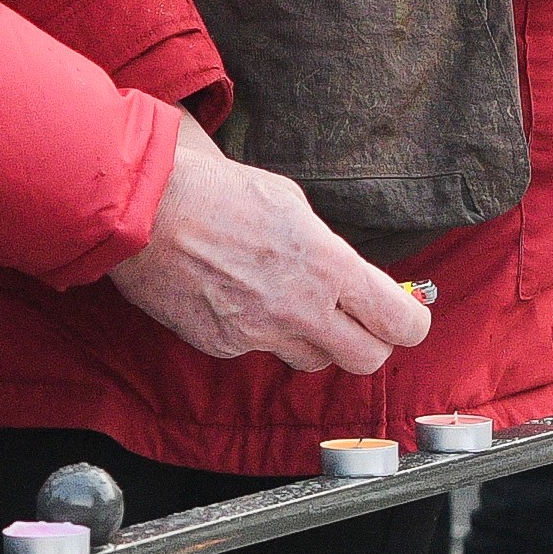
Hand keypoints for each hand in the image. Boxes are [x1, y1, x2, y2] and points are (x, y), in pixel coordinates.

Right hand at [100, 115, 430, 374]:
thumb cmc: (215, 192)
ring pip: (312, 362)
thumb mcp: (290, 203)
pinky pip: (260, 352)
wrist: (143, 211)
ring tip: (288, 305)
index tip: (402, 315)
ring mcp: (260, 334)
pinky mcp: (223, 346)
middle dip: (369, 342)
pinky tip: (237, 298)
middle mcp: (301, 309)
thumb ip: (325, 247)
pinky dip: (258, 333)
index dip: (408, 322)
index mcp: (328, 266)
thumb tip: (342, 272)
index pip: (399, 322)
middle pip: (367, 359)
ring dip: (313, 341)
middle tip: (357, 323)